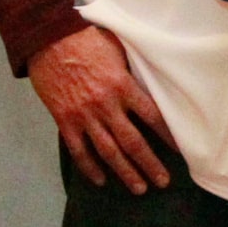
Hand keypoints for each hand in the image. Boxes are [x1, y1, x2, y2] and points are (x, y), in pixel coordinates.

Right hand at [29, 26, 175, 194]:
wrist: (47, 38)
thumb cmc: (85, 39)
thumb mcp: (117, 49)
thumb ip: (131, 70)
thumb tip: (149, 78)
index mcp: (123, 86)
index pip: (153, 117)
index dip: (168, 136)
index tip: (180, 150)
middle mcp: (106, 105)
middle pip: (133, 142)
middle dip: (150, 164)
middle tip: (163, 181)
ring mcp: (84, 115)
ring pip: (109, 152)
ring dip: (125, 172)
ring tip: (139, 188)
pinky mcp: (64, 120)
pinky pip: (79, 150)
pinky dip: (90, 167)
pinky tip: (101, 179)